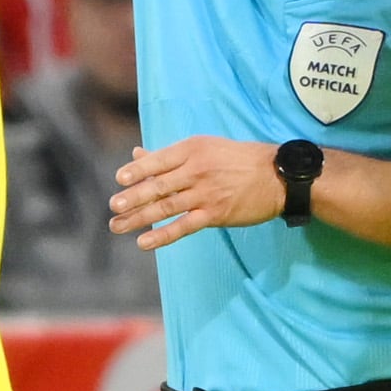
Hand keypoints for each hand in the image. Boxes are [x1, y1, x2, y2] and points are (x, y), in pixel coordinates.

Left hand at [110, 135, 279, 248]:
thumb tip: (137, 154)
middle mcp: (197, 170)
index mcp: (193, 149)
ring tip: (117, 225)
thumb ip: (169, 155)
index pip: (158, 160)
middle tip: (113, 206)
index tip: (119, 180)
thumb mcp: (205, 148)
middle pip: (158, 185)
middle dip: (133, 197)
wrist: (277, 176)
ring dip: (139, 217)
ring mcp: (206, 193)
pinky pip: (183, 226)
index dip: (137, 171)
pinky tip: (144, 242)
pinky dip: (162, 235)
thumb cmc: (239, 160)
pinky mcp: (215, 214)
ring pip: (166, 206)